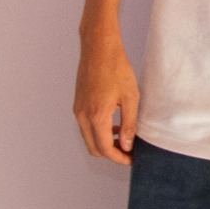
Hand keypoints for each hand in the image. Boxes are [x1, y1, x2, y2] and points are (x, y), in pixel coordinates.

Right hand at [73, 31, 138, 164]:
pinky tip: (114, 126)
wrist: (98, 49)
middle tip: (129, 152)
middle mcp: (82, 116)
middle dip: (111, 154)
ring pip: (89, 138)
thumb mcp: (130, 97)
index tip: (132, 159)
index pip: (104, 149)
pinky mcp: (77, 104)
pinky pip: (86, 127)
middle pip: (94, 148)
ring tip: (124, 140)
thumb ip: (129, 123)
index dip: (119, 158)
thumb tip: (126, 145)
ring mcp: (77, 111)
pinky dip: (98, 132)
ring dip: (104, 143)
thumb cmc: (117, 68)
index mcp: (96, 116)